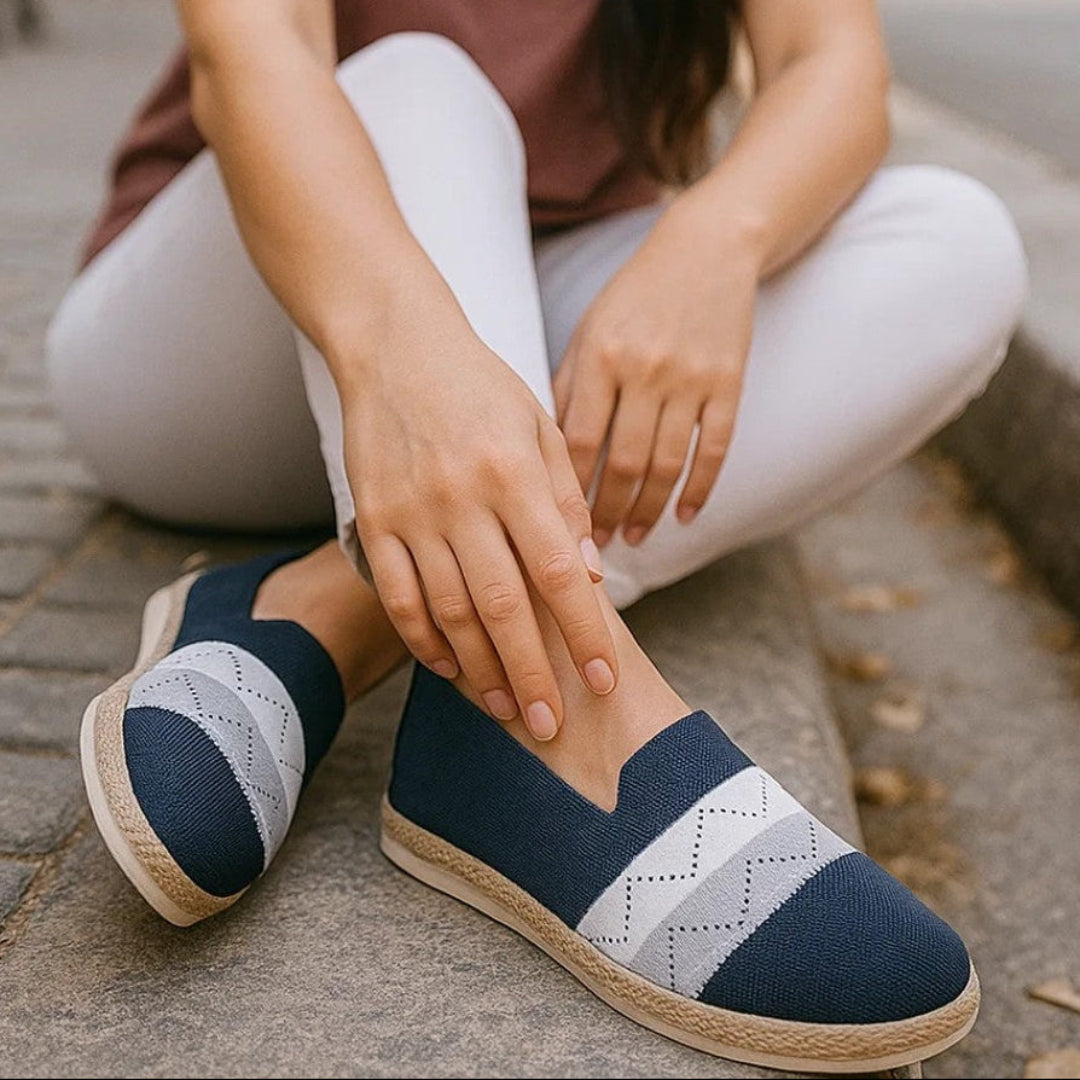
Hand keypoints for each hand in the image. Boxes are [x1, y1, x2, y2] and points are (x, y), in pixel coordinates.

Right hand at [342, 302, 616, 740]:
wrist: (395, 346)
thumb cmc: (480, 387)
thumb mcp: (539, 427)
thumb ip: (565, 501)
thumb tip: (590, 576)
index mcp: (514, 474)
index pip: (558, 572)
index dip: (583, 632)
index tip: (602, 679)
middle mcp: (463, 498)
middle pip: (504, 606)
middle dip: (532, 673)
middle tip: (550, 726)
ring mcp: (412, 512)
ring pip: (449, 611)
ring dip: (480, 669)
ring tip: (507, 708)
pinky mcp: (373, 519)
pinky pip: (398, 594)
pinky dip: (422, 638)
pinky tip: (447, 668)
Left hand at [554, 193, 760, 545]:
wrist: (707, 249)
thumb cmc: (634, 296)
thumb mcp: (590, 331)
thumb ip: (570, 388)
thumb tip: (552, 457)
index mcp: (601, 358)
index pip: (581, 443)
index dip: (571, 491)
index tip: (561, 524)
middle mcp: (644, 371)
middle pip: (623, 463)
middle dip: (608, 513)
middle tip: (596, 549)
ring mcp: (690, 379)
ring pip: (667, 464)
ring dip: (649, 510)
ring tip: (634, 539)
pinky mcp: (728, 383)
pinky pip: (714, 449)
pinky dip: (699, 489)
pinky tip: (684, 517)